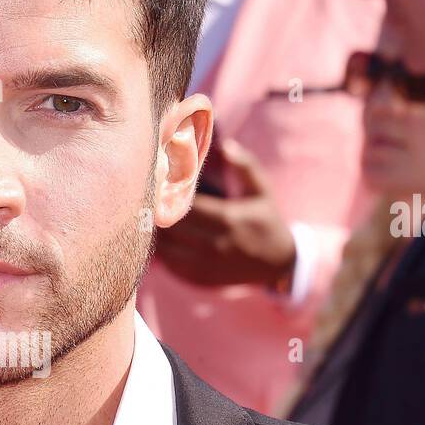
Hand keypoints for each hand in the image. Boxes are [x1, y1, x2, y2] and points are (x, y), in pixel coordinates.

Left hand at [156, 140, 295, 289]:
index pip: (184, 205)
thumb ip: (245, 166)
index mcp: (228, 219)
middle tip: (146, 197)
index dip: (167, 194)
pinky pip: (168, 264)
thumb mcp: (261, 190)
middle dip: (157, 212)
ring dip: (156, 232)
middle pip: (170, 227)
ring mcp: (205, 266)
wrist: (277, 264)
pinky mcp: (198, 279)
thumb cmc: (266, 220)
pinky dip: (162, 250)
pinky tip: (161, 236)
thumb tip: (225, 145)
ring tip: (150, 216)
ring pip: (164, 248)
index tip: (157, 181)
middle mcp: (215, 246)